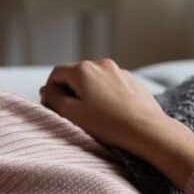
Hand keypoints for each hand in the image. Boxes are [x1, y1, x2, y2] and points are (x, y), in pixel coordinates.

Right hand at [39, 59, 172, 153]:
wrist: (146, 129)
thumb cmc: (107, 123)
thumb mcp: (71, 113)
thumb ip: (53, 98)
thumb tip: (47, 90)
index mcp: (83, 70)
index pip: (56, 74)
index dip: (50, 90)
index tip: (53, 107)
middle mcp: (101, 64)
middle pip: (75, 75)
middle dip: (70, 91)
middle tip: (72, 114)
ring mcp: (119, 71)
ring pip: (94, 80)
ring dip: (88, 93)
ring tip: (93, 115)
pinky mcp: (132, 80)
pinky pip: (111, 85)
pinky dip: (105, 95)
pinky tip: (110, 113)